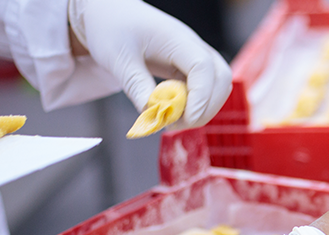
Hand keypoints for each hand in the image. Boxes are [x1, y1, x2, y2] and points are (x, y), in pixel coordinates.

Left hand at [68, 0, 231, 127]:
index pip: (202, 67)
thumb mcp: (118, 58)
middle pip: (220, 78)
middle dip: (207, 108)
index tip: (186, 119)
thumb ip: (137, 86)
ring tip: (175, 121)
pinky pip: (206, 88)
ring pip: (218, 85)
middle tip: (178, 125)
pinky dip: (197, 105)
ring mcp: (194, 55)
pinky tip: (176, 113)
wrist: (108, 15)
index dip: (200, 97)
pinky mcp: (189, 66)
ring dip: (205, 109)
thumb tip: (153, 116)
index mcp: (175, 37)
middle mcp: (192, 45)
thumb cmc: (111, 28)